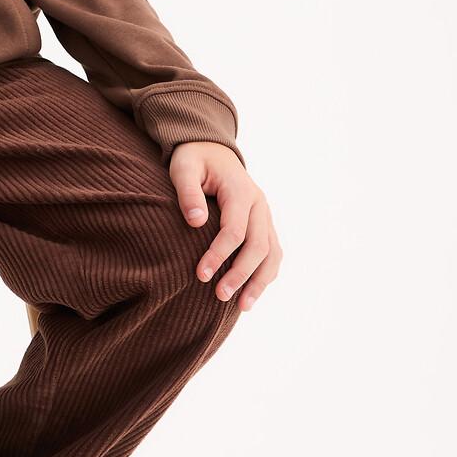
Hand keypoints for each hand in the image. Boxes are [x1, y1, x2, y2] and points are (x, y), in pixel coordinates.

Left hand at [169, 141, 280, 310]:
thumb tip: (196, 222)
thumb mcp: (183, 167)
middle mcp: (259, 204)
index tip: (200, 275)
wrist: (211, 149)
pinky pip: (272, 252)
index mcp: (240, 190)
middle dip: (240, 274)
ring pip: (271, 253)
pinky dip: (266, 274)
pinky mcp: (264, 224)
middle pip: (257, 246)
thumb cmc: (193, 160)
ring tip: (243, 307)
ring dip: (259, 281)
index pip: (234, 230)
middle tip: (219, 296)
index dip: (219, 255)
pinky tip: (253, 293)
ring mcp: (265, 215)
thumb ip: (188, 191)